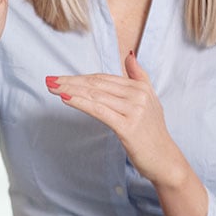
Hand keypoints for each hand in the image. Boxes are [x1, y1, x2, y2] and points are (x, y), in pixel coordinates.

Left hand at [46, 50, 187, 186]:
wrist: (165, 160)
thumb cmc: (153, 133)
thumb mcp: (150, 100)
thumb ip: (139, 76)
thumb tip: (130, 54)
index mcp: (140, 87)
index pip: (103, 78)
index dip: (80, 77)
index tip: (61, 78)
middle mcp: (137, 95)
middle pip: (96, 84)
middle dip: (71, 82)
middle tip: (50, 81)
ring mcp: (133, 110)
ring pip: (95, 95)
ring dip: (70, 91)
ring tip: (53, 88)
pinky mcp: (127, 126)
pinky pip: (99, 110)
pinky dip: (80, 102)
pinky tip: (65, 99)